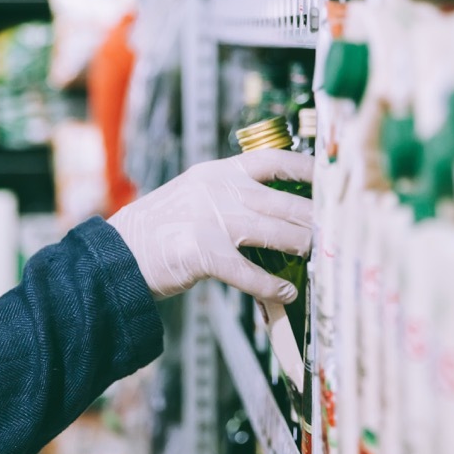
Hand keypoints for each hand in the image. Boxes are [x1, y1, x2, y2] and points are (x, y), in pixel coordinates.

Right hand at [108, 151, 313, 301]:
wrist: (118, 253)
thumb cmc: (161, 228)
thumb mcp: (195, 195)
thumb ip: (231, 196)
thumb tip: (278, 212)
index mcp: (218, 172)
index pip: (273, 161)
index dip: (307, 169)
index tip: (331, 178)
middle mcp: (218, 190)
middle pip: (284, 203)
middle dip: (314, 220)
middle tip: (334, 232)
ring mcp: (211, 220)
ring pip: (276, 233)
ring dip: (302, 248)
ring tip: (317, 258)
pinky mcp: (203, 253)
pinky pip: (250, 272)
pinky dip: (272, 286)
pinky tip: (286, 292)